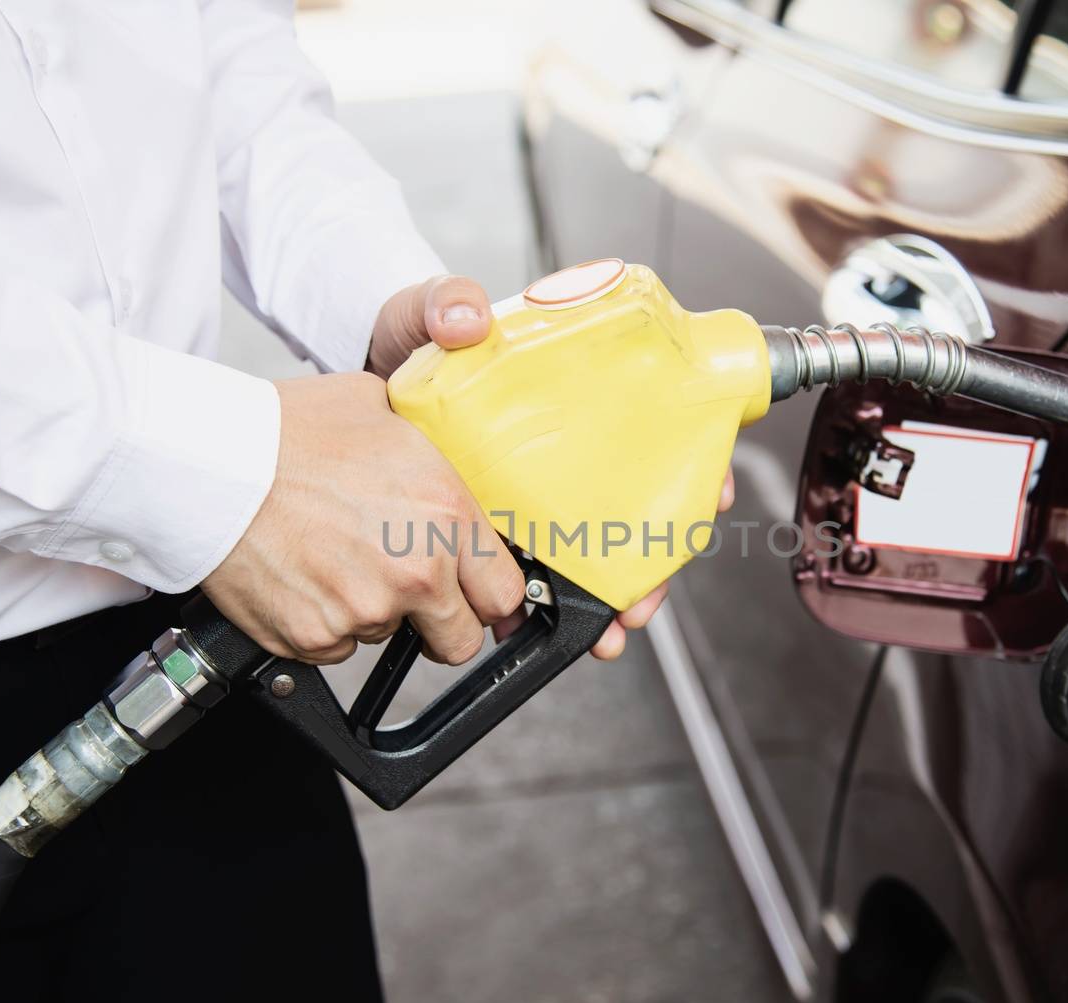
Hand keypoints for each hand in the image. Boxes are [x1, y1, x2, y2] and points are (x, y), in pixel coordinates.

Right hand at [201, 371, 524, 665]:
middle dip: (439, 622)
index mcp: (445, 513)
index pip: (503, 593)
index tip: (475, 594)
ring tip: (334, 557)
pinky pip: (336, 648)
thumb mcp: (384, 411)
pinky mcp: (315, 636)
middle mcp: (415, 569)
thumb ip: (433, 458)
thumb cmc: (287, 429)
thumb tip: (454, 477)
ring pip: (388, 637)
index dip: (488, 596)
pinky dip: (325, 623)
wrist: (208, 462)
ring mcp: (364, 610)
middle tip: (407, 590)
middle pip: (458, 640)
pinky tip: (304, 575)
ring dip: (373, 610)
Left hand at [367, 271, 736, 661]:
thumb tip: (469, 318)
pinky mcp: (499, 520)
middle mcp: (566, 443)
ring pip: (598, 546)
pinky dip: (549, 606)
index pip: (658, 423)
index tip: (710, 495)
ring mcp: (536, 486)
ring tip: (609, 634)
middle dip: (653, 560)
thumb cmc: (404, 339)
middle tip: (643, 601)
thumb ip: (445, 303)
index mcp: (572, 390)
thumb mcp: (423, 311)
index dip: (696, 459)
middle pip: (639, 502)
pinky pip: (540, 569)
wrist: (356, 379)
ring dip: (614, 595)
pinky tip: (545, 629)